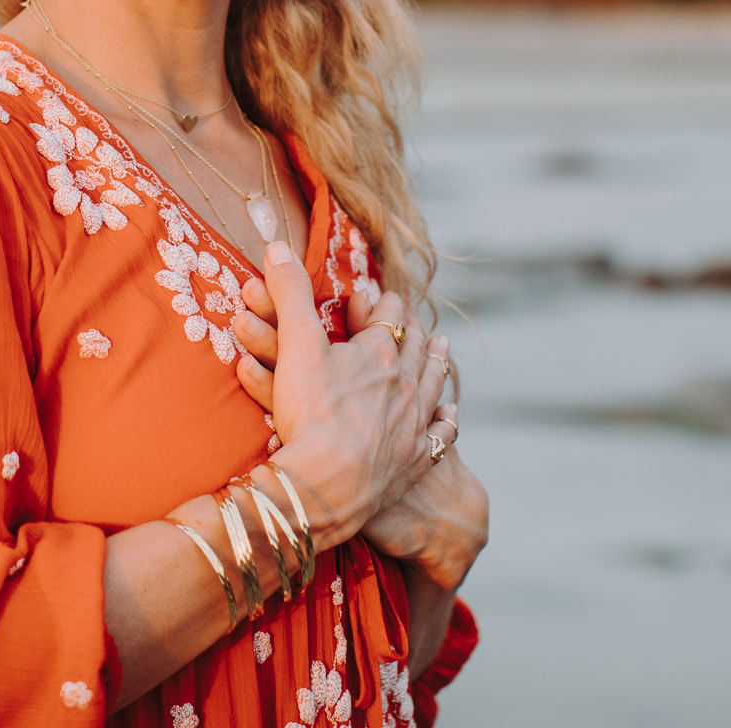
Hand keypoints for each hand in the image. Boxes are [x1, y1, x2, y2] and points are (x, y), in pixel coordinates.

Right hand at [233, 281, 486, 588]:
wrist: (331, 485)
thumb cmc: (313, 413)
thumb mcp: (295, 344)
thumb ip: (289, 293)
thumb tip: (279, 245)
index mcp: (379, 354)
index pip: (389, 318)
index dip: (386, 305)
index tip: (385, 298)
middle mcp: (406, 384)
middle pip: (418, 349)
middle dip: (417, 331)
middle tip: (421, 323)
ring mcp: (415, 424)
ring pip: (435, 384)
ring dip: (439, 364)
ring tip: (444, 350)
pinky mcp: (416, 461)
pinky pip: (442, 435)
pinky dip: (447, 421)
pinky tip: (450, 416)